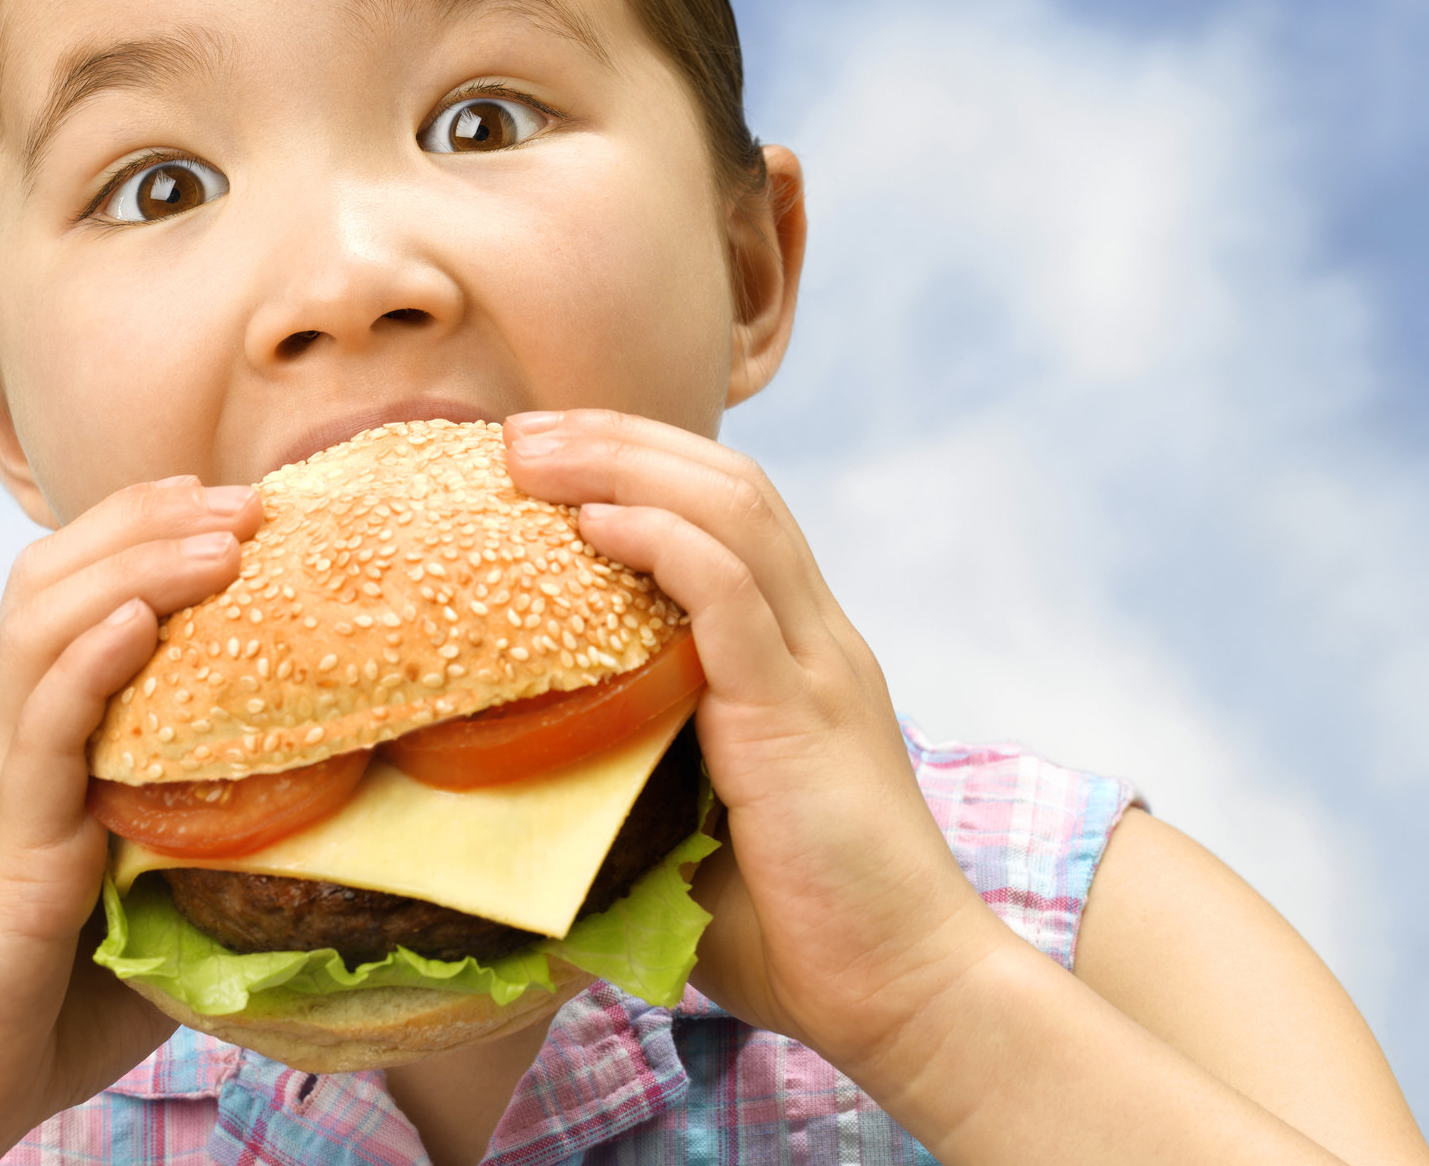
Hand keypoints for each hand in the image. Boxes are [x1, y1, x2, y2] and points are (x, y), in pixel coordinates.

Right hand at [0, 476, 262, 1163]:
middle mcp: (5, 745)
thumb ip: (205, 847)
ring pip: (44, 630)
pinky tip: (139, 619)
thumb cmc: (39, 1009)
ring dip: (137, 568)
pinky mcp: (7, 847)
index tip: (232, 503)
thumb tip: (325, 823)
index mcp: (34, 746)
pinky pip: (42, 730)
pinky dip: (89, 661)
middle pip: (53, 580)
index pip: (69, 594)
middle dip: (150, 522)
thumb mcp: (144, 902)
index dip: (141, 531)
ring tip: (222, 538)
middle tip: (250, 500)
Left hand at [503, 409, 1008, 1073]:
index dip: (636, 465)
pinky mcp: (801, 715)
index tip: (541, 458)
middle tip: (517, 431)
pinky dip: (663, 542)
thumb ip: (638, 779)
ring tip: (532, 452)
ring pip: (732, 513)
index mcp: (796, 656)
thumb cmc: (799, 933)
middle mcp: (815, 641)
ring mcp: (816, 670)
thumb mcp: (697, 830)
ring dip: (624, 467)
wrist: (910, 998)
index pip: (726, 512)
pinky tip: (596, 520)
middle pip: (727, 483)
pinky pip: (734, 595)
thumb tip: (527, 780)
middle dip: (617, 439)